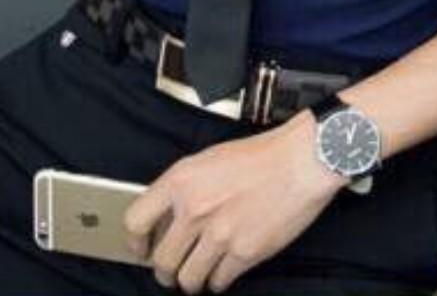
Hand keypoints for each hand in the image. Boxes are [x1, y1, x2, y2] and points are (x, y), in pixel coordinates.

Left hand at [123, 110, 347, 292]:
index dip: (135, 241)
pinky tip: (225, 268)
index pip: (136, 220)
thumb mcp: (210, 158)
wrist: (301, 160)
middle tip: (173, 269)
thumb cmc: (262, 155)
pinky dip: (219, 280)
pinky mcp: (244, 253)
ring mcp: (219, 234)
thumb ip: (185, 187)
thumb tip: (168, 216)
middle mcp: (195, 208)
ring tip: (200, 272)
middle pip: (162, 260)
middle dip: (166, 270)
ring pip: (188, 279)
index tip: (141, 248)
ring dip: (192, 280)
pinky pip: (218, 282)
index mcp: (181, 179)